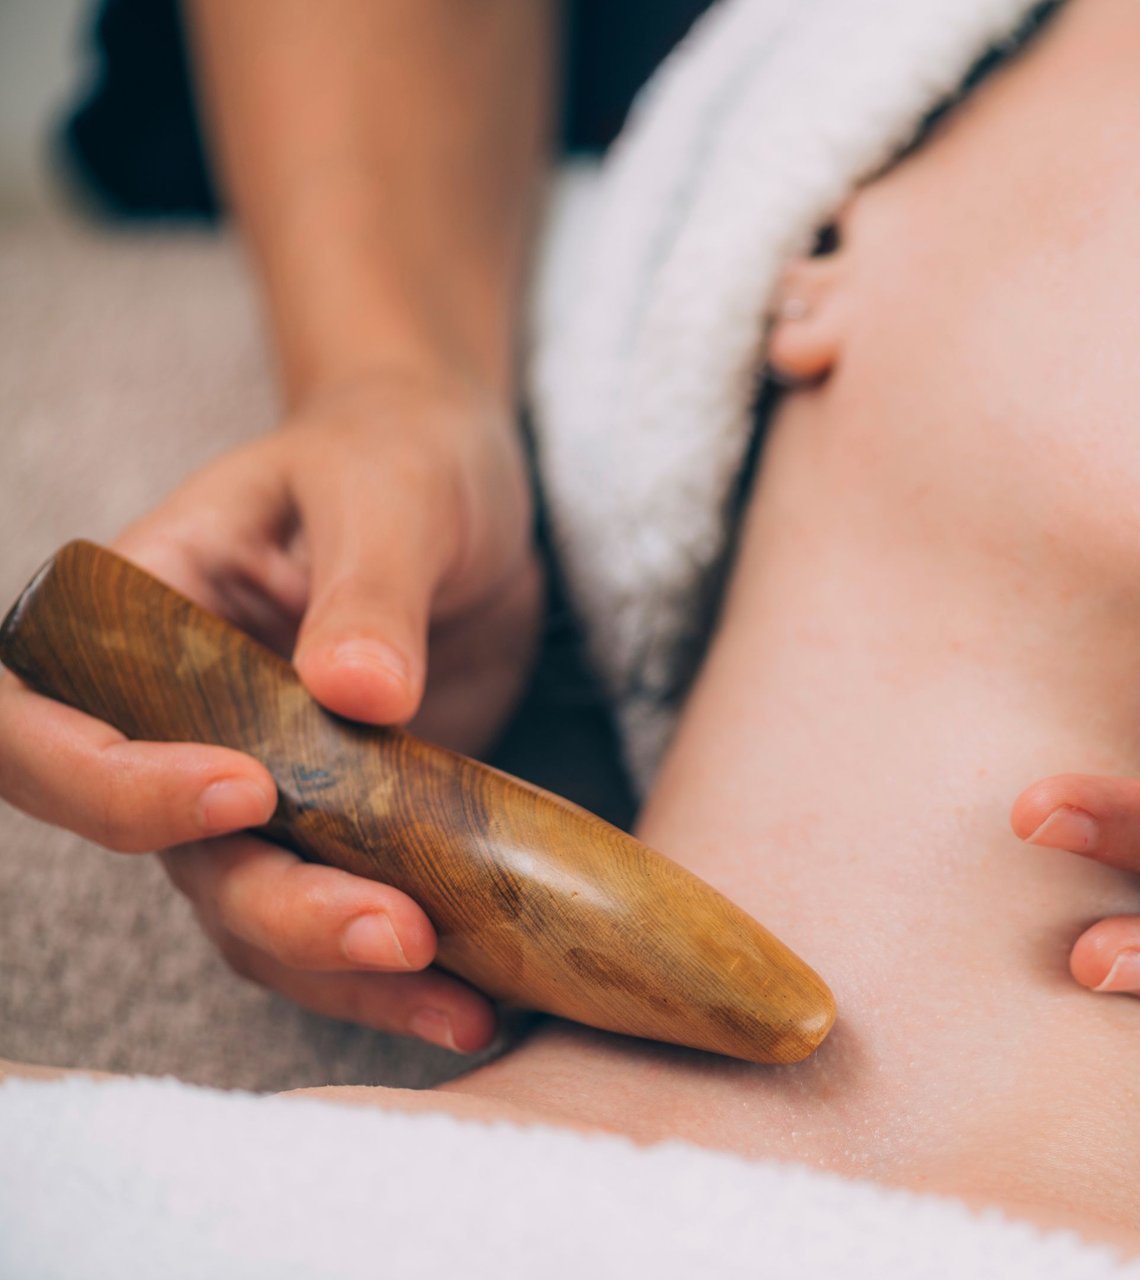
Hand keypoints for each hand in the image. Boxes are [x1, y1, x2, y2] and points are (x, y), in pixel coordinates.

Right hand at [0, 371, 542, 1051]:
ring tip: (457, 1001)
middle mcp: (178, 726)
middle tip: (394, 931)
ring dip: (347, 972)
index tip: (245, 789)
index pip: (49, 728)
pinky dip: (404, 972)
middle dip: (279, 911)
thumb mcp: (389, 489)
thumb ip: (368, 587)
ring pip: (260, 916)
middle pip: (175, 857)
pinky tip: (476, 1002)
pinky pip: (351, 918)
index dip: (115, 787)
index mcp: (139, 623)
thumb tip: (354, 691)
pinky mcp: (351, 826)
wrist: (467, 489)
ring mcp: (264, 789)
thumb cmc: (400, 456)